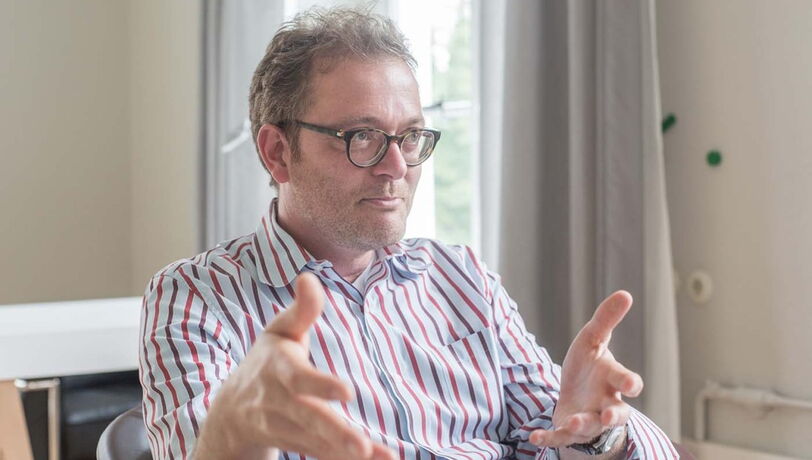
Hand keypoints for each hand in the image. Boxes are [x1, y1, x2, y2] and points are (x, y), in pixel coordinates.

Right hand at [196, 273, 394, 459]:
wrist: (230, 412)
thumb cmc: (265, 361)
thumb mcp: (278, 331)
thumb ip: (300, 310)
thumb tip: (311, 277)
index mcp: (277, 369)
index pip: (298, 378)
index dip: (319, 385)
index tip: (347, 391)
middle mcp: (278, 403)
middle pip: (307, 418)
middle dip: (334, 432)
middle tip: (361, 445)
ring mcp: (285, 429)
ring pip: (316, 443)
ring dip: (344, 452)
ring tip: (375, 455)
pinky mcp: (297, 445)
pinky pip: (321, 455)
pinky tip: (377, 459)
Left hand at [529, 291, 642, 449]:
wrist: (577, 395)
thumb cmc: (590, 366)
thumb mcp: (593, 339)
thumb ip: (606, 319)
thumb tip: (625, 293)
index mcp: (612, 379)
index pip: (626, 381)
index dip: (630, 382)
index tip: (632, 384)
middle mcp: (605, 404)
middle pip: (615, 413)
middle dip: (612, 416)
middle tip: (608, 417)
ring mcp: (587, 420)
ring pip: (589, 427)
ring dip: (580, 425)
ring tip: (570, 423)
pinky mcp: (567, 431)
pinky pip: (559, 438)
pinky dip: (548, 438)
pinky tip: (533, 436)